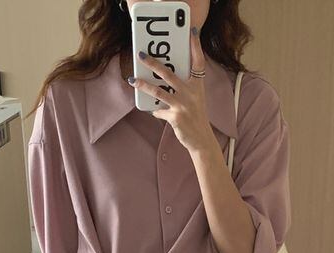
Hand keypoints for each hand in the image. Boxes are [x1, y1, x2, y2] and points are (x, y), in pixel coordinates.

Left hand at [130, 28, 216, 155]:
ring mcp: (182, 105)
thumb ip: (183, 88)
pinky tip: (152, 111)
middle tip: (141, 55)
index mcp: (197, 86)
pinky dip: (155, 111)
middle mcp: (191, 93)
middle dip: (153, 63)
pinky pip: (159, 111)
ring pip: (158, 91)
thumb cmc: (196, 117)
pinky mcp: (175, 117)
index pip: (198, 61)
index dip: (195, 46)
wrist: (201, 139)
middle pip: (169, 74)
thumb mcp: (195, 99)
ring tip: (132, 80)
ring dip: (143, 85)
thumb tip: (163, 79)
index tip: (192, 31)